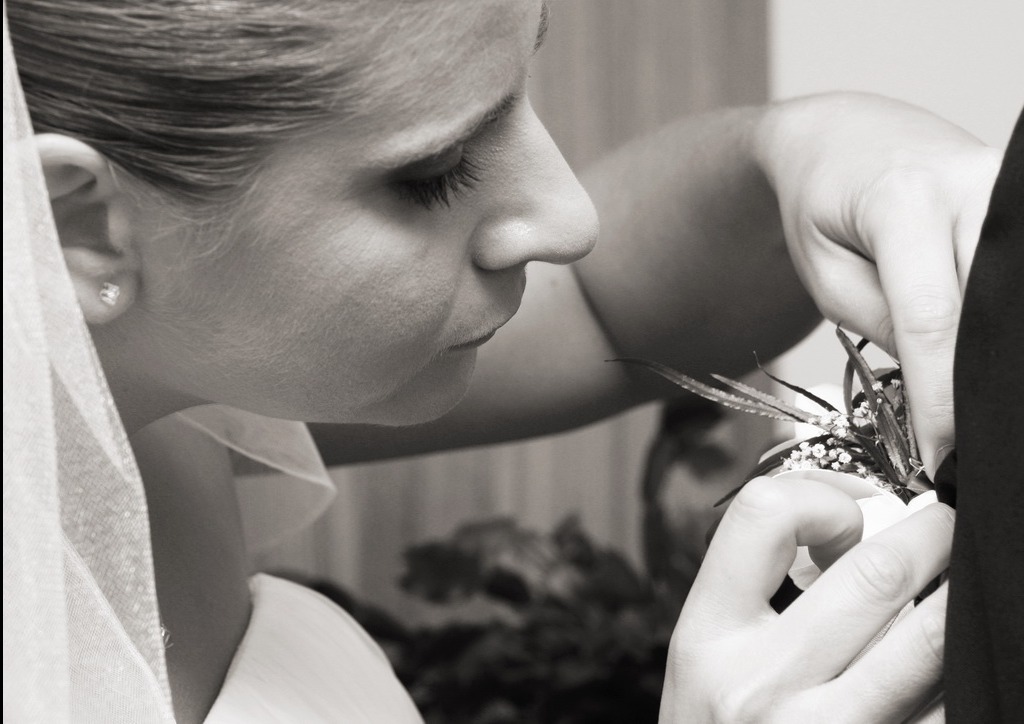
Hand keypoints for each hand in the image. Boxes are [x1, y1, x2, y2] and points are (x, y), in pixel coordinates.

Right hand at [660, 476, 952, 722]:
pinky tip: (948, 666)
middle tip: (943, 527)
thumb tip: (849, 526)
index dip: (823, 496)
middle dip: (930, 534)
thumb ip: (755, 595)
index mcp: (706, 637)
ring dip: (957, 598)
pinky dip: (961, 675)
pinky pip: (945, 708)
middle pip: (875, 572)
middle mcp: (759, 684)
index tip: (852, 512)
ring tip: (957, 583)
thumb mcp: (706, 660)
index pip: (761, 517)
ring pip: (931, 637)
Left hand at [754, 92, 1002, 474]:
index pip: (933, 320)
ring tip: (980, 421)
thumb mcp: (827, 273)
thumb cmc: (824, 210)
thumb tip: (943, 389)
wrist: (848, 139)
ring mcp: (1014, 188)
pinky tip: (993, 368)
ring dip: (1001, 363)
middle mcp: (978, 186)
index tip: (938, 460)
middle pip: (994, 314)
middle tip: (967, 456)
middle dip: (982, 391)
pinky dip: (1008, 330)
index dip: (939, 400)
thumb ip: (886, 324)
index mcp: (907, 201)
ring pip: (1017, 304)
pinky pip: (1022, 284)